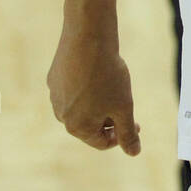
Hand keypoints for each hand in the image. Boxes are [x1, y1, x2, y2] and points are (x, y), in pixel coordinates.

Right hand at [47, 27, 140, 154]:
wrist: (88, 38)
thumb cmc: (108, 75)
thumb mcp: (124, 107)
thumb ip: (128, 133)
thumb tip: (134, 153)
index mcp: (77, 127)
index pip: (102, 142)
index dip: (123, 135)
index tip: (137, 122)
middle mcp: (60, 115)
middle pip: (90, 126)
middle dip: (110, 117)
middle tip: (125, 101)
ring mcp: (54, 96)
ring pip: (81, 107)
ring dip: (98, 102)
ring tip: (110, 84)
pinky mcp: (53, 78)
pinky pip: (73, 90)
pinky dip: (87, 87)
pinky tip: (96, 71)